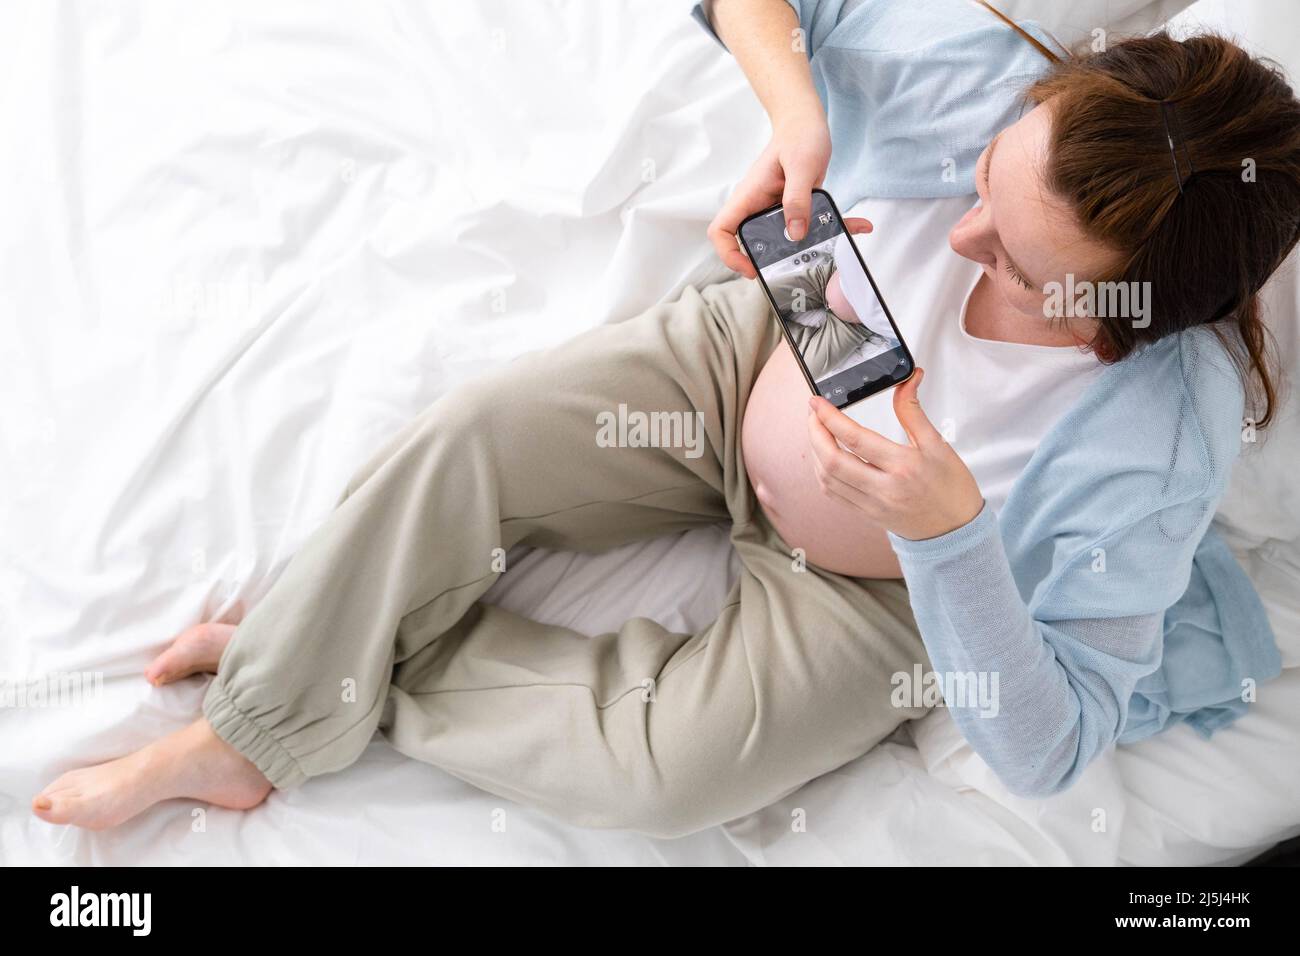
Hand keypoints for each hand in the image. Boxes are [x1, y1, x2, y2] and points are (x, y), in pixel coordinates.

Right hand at [708, 119, 870, 277]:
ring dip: (805, 248)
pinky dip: (833, 228)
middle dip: (768, 260)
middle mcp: (758, 206)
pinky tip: (857, 226)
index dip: (729, 254)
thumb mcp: (801, 165)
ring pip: (781, 239)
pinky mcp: (794, 208)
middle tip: (790, 269)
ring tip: (831, 250)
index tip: (751, 267)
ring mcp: (775, 209)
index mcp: (748, 196)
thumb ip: (798, 199)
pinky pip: (807, 226)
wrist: (806, 122)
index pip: (721, 231)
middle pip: (749, 243)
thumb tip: (795, 234)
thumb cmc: (798, 135)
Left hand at [806, 369, 984, 540]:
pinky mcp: (866, 515)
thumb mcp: (937, 444)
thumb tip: (908, 379)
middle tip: (813, 415)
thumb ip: (913, 411)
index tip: (817, 402)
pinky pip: (834, 494)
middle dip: (815, 433)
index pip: (855, 438)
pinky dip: (823, 473)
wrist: (956, 531)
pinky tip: (825, 459)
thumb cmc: (952, 488)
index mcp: (903, 466)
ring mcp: (872, 504)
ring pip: (828, 479)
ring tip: (817, 433)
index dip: (829, 417)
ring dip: (816, 453)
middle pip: (832, 460)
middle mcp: (884, 488)